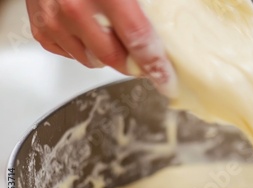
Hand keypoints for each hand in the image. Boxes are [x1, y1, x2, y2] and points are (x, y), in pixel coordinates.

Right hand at [26, 0, 173, 88]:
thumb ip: (148, 3)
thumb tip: (175, 14)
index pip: (137, 39)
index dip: (155, 64)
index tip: (167, 79)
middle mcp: (74, 8)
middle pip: (114, 57)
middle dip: (134, 65)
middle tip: (147, 63)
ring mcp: (54, 20)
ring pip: (91, 60)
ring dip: (109, 56)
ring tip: (116, 39)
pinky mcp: (41, 28)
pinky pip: (70, 54)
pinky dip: (85, 50)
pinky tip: (91, 34)